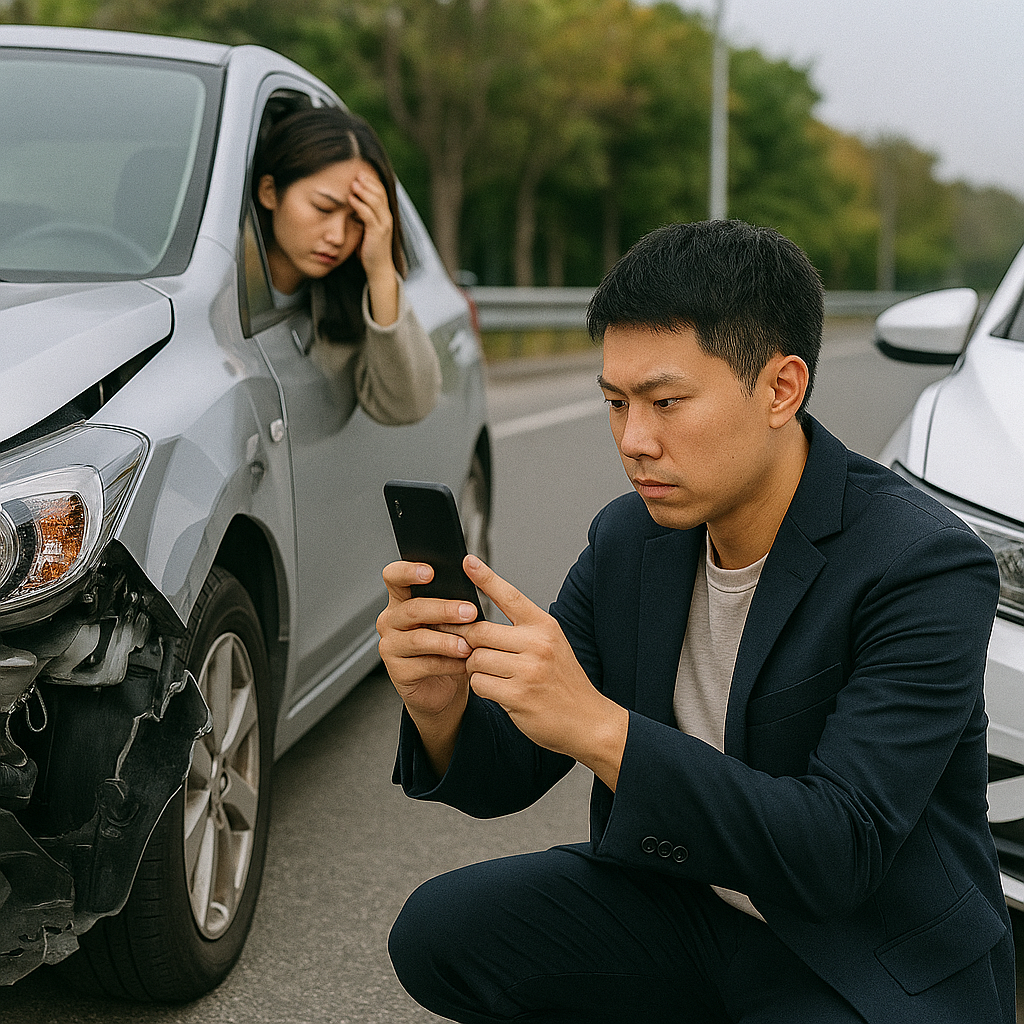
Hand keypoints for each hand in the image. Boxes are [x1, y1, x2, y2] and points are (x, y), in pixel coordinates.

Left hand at [349, 170, 398, 324]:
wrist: (378, 268)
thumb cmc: (370, 249)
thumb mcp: (367, 228)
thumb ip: (363, 215)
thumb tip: (352, 202)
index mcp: (385, 215)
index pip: (381, 192)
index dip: (371, 181)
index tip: (360, 172)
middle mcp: (387, 218)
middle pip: (379, 193)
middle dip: (368, 181)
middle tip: (356, 171)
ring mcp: (384, 225)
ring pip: (375, 201)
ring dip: (364, 190)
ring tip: (353, 182)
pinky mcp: (377, 233)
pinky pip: (368, 215)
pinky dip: (360, 205)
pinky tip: (351, 198)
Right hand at [377, 560, 478, 774]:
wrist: (443, 689)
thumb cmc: (448, 646)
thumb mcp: (451, 620)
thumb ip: (453, 602)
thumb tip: (475, 585)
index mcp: (401, 600)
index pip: (394, 576)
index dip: (408, 571)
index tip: (430, 572)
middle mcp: (391, 620)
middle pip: (412, 608)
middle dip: (443, 609)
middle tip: (469, 612)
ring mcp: (391, 646)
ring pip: (417, 638)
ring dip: (446, 640)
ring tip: (468, 644)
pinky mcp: (398, 671)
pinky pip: (424, 664)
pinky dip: (448, 663)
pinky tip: (464, 663)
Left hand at [461, 556, 628, 789]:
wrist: (588, 720)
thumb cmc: (563, 682)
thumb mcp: (551, 645)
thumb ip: (521, 631)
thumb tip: (478, 621)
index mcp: (544, 626)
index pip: (511, 595)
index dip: (486, 577)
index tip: (467, 561)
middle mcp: (537, 643)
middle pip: (479, 631)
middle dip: (467, 642)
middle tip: (466, 649)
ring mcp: (528, 670)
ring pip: (475, 660)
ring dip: (476, 669)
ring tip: (496, 676)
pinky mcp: (518, 695)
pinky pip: (479, 684)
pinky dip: (483, 688)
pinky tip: (500, 692)